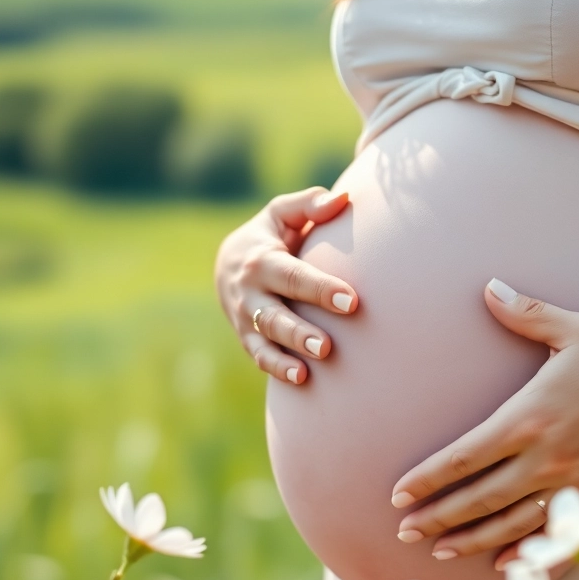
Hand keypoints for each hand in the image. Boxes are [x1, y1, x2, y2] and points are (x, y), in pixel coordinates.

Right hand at [215, 187, 357, 383]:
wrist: (227, 265)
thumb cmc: (270, 236)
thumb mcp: (281, 215)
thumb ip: (309, 205)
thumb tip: (341, 200)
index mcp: (261, 259)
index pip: (293, 276)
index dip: (320, 289)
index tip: (350, 300)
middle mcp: (249, 291)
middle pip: (274, 314)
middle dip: (300, 331)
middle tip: (328, 346)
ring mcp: (244, 317)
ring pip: (265, 339)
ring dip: (288, 354)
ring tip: (313, 367)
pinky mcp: (247, 337)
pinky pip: (259, 356)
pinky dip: (277, 368)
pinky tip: (301, 379)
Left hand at [391, 278, 578, 567]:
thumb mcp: (574, 329)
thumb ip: (526, 314)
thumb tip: (490, 288)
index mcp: (529, 419)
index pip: (462, 458)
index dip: (427, 479)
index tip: (398, 493)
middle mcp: (545, 459)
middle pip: (478, 498)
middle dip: (437, 517)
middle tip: (405, 531)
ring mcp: (572, 484)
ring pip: (511, 523)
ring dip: (473, 540)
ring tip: (443, 550)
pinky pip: (557, 533)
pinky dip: (528, 551)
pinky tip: (507, 563)